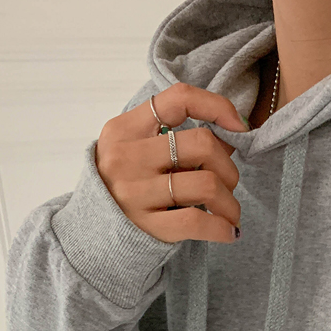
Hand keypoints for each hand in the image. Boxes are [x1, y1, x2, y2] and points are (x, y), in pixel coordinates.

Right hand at [95, 82, 248, 243]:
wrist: (92, 231)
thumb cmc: (127, 184)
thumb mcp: (138, 150)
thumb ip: (178, 139)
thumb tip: (233, 134)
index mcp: (125, 129)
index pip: (179, 99)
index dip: (217, 106)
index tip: (239, 126)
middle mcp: (127, 157)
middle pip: (203, 144)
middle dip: (228, 166)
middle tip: (228, 183)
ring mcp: (135, 193)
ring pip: (208, 185)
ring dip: (230, 201)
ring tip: (228, 210)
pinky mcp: (147, 226)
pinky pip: (198, 222)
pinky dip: (223, 227)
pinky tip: (229, 231)